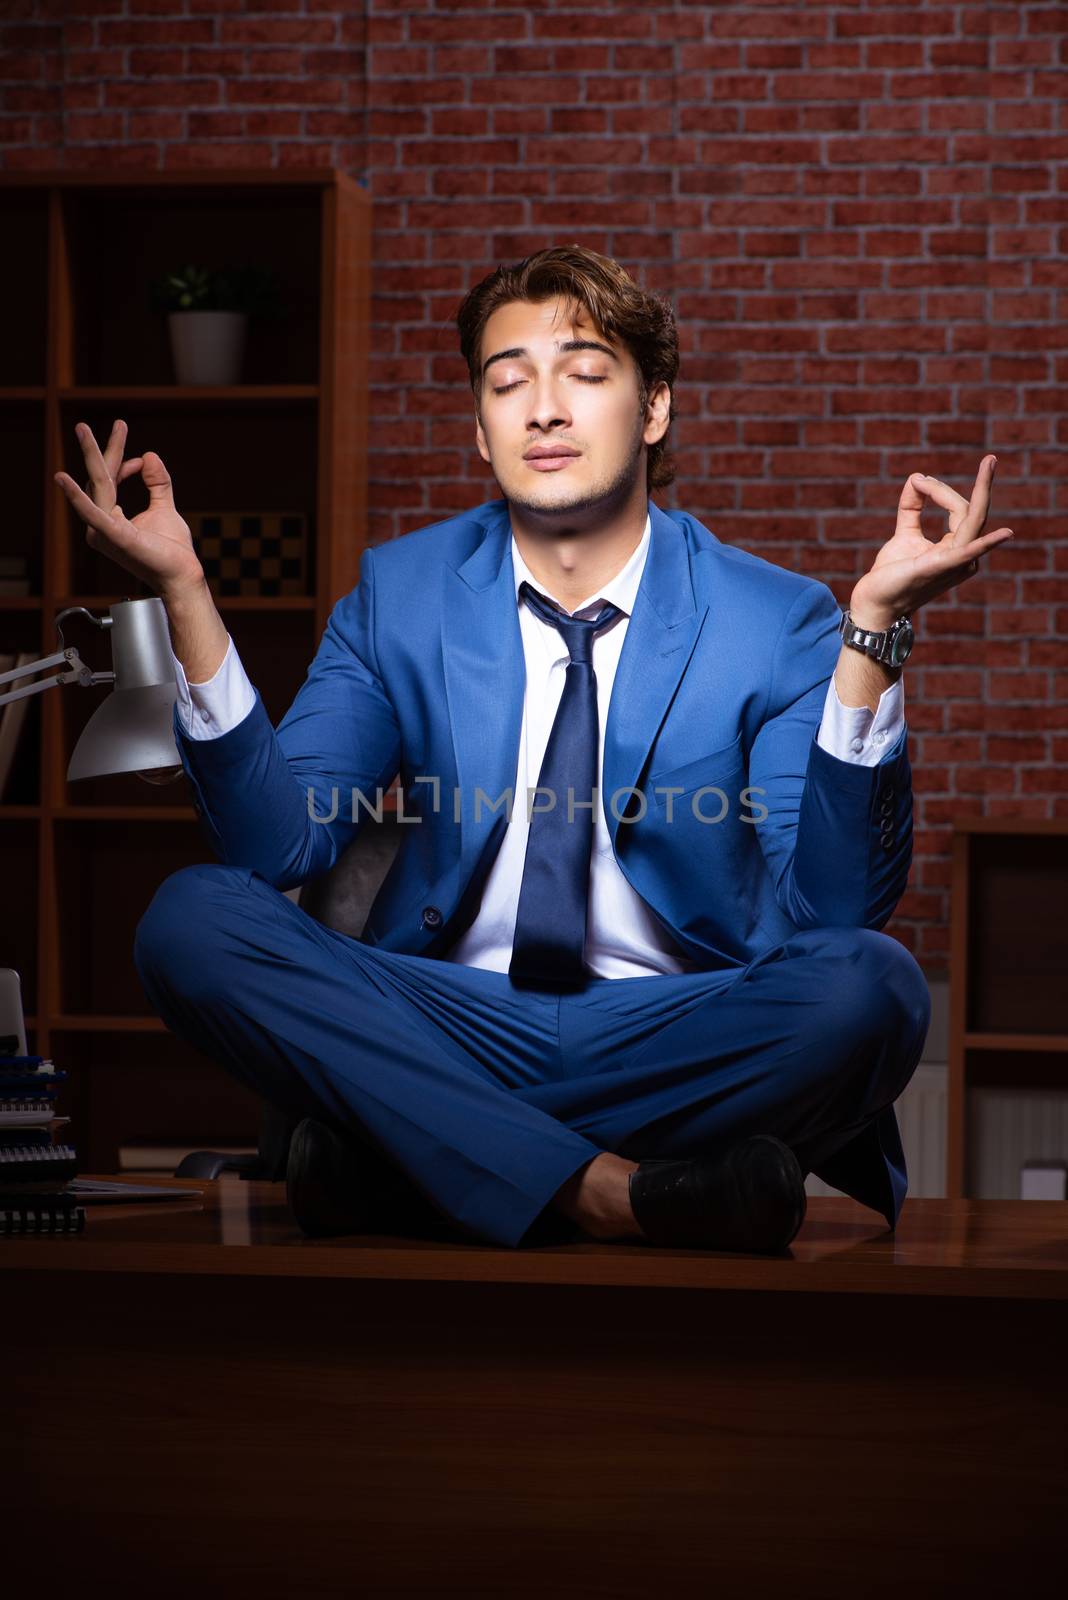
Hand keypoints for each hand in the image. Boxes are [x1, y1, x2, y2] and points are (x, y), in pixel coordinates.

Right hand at [54, 418, 204, 598]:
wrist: (182, 575)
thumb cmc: (171, 550)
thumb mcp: (164, 507)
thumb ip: (157, 483)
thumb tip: (150, 455)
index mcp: (111, 518)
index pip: (109, 480)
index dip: (119, 459)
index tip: (138, 455)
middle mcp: (101, 524)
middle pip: (101, 479)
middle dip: (96, 449)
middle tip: (83, 425)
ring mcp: (105, 531)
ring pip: (99, 486)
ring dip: (92, 456)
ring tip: (82, 431)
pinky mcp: (114, 536)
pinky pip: (94, 513)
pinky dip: (78, 496)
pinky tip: (63, 480)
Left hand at [850, 455, 1013, 628]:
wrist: (874, 602)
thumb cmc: (891, 574)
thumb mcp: (904, 534)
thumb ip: (911, 507)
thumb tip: (916, 478)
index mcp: (955, 547)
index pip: (959, 509)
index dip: (939, 490)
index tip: (919, 480)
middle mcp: (963, 556)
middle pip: (970, 511)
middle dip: (972, 485)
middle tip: (989, 459)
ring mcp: (954, 563)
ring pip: (973, 520)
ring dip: (981, 491)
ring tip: (989, 465)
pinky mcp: (940, 567)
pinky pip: (967, 552)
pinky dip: (986, 542)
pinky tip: (1004, 534)